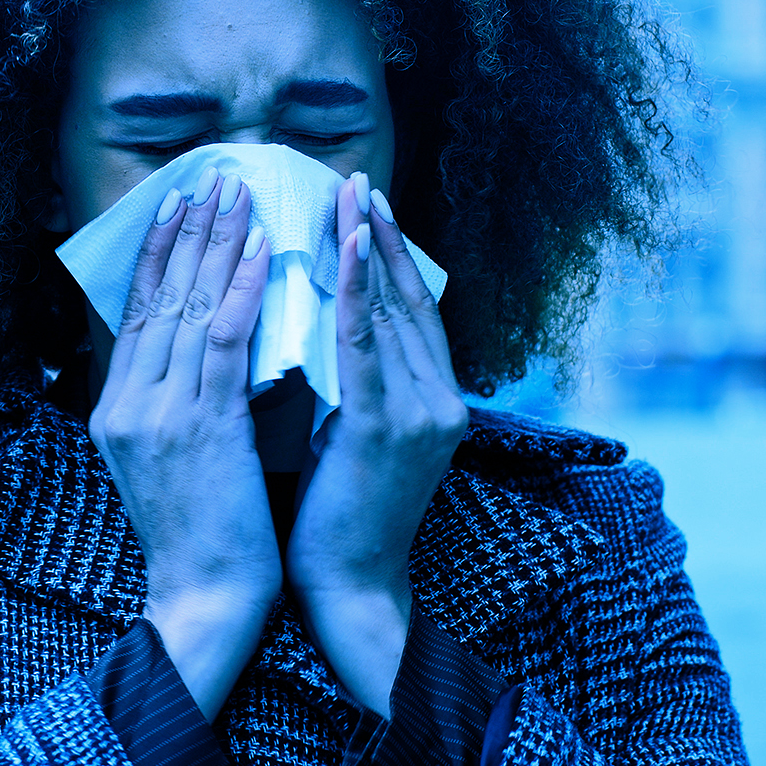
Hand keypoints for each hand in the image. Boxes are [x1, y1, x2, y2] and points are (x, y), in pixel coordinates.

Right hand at [90, 167, 276, 719]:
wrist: (205, 598)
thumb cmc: (205, 535)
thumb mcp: (175, 459)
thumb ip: (179, 402)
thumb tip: (210, 346)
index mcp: (115, 410)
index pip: (135, 314)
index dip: (156, 255)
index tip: (177, 206)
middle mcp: (126, 403)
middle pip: (155, 297)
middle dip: (185, 234)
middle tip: (210, 178)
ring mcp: (157, 413)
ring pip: (186, 307)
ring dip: (215, 245)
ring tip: (238, 195)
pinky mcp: (200, 426)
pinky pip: (221, 340)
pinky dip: (240, 289)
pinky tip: (260, 252)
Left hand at [285, 173, 466, 713]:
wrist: (346, 587)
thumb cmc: (337, 515)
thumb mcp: (351, 433)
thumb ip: (354, 382)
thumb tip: (323, 325)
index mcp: (434, 401)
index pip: (412, 310)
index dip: (390, 255)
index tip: (364, 204)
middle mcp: (442, 401)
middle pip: (409, 299)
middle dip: (379, 235)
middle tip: (354, 178)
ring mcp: (423, 414)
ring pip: (391, 312)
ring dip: (366, 247)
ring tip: (347, 196)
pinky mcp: (390, 429)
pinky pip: (367, 346)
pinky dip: (356, 293)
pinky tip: (342, 251)